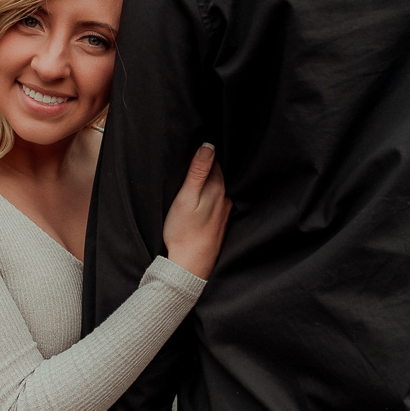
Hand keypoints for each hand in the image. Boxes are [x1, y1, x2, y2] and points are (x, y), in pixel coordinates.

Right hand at [162, 143, 230, 279]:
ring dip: (210, 181)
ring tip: (197, 176)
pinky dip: (211, 195)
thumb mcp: (185, 197)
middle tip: (194, 159)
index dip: (205, 153)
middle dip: (208, 165)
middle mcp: (226, 198)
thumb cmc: (183, 231)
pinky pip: (218, 201)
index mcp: (217, 188)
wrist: (191, 264)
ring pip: (219, 188)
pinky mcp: (220, 222)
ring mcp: (225, 211)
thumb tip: (208, 146)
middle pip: (219, 174)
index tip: (194, 147)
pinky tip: (202, 199)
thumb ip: (197, 172)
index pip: (215, 161)